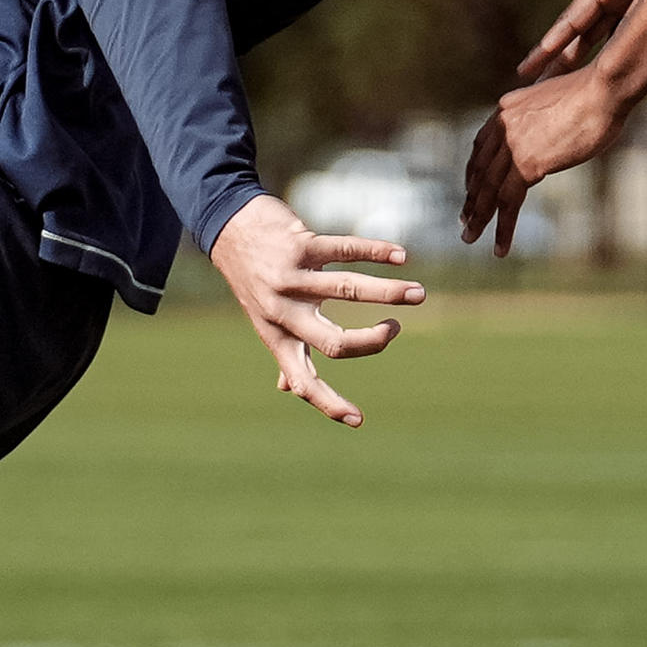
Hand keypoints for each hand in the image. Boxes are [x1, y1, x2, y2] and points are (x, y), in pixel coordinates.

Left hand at [207, 191, 424, 429]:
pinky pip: (345, 249)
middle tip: (395, 331)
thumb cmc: (253, 279)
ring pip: (348, 290)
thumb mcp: (263, 319)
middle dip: (373, 342)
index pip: (302, 380)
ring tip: (418, 294)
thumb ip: (282, 351)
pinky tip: (400, 257)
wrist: (228, 226)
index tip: (358, 420)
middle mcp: (283, 312)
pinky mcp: (299, 244)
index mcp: (277, 337)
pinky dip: (378, 252)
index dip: (327, 403)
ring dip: (390, 293)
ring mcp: (290, 278)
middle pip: (334, 342)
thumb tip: (287, 388)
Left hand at [460, 70, 623, 252]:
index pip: (481, 146)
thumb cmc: (594, 92)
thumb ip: (542, 116)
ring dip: (478, 218)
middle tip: (464, 220)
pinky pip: (508, 203)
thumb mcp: (556, 100)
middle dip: (472, 198)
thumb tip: (550, 128)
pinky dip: (503, 227)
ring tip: (470, 238)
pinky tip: (501, 246)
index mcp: (506, 109)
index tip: (471, 188)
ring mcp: (512, 146)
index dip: (474, 171)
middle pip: (480, 170)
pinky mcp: (527, 164)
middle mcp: (502, 126)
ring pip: (488, 190)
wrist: (603, 90)